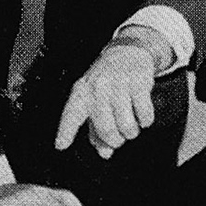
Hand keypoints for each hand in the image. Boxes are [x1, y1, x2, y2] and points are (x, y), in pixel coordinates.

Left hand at [54, 42, 156, 157]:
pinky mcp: (138, 82)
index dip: (65, 132)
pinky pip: (143, 114)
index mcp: (82, 93)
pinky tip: (142, 116)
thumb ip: (96, 130)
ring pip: (126, 124)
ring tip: (131, 126)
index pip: (71, 114)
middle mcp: (97, 87)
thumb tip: (105, 153)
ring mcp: (118, 83)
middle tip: (119, 138)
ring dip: (131, 132)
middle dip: (115, 140)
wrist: (126, 53)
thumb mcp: (95, 101)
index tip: (60, 145)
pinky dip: (145, 121)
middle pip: (106, 128)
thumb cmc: (107, 82)